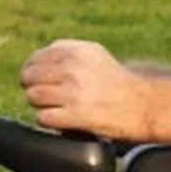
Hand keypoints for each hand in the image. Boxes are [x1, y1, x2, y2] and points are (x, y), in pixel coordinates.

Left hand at [19, 39, 154, 140]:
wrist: (141, 103)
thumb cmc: (115, 81)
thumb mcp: (94, 54)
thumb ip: (67, 50)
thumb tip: (37, 59)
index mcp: (75, 51)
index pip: (35, 58)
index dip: (32, 70)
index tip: (36, 80)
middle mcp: (72, 68)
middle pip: (29, 77)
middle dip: (33, 87)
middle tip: (45, 96)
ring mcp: (72, 92)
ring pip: (33, 96)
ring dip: (40, 105)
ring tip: (54, 107)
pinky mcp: (74, 115)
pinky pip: (43, 117)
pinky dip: (48, 120)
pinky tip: (60, 119)